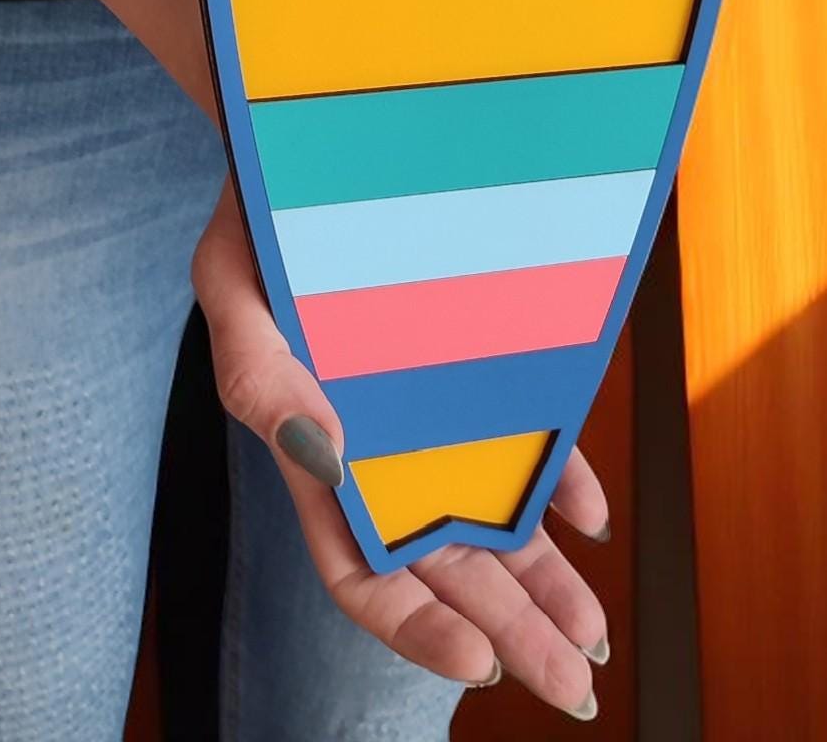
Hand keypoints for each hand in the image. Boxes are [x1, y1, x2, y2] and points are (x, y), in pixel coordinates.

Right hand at [192, 185, 612, 716]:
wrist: (310, 140)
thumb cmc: (259, 217)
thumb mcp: (234, 288)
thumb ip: (263, 377)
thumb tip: (323, 458)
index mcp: (312, 448)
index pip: (360, 567)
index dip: (416, 627)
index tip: (477, 664)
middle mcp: (376, 445)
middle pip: (442, 565)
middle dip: (506, 631)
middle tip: (570, 686)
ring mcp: (428, 408)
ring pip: (487, 517)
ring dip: (542, 581)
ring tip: (591, 636)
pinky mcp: (469, 363)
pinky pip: (519, 436)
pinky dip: (558, 480)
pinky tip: (591, 516)